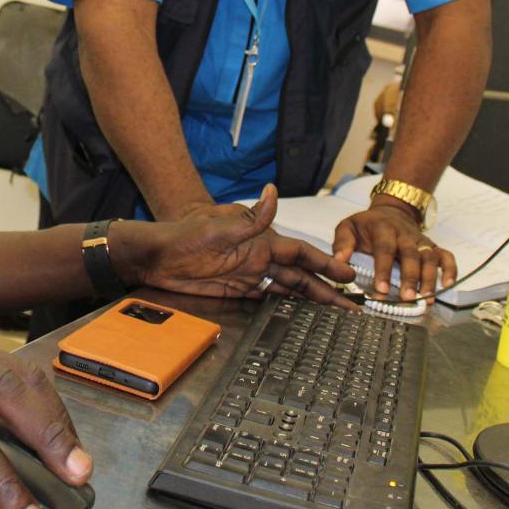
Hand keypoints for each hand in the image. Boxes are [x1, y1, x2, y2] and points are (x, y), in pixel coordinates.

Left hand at [119, 185, 358, 307]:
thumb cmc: (184, 238)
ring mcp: (250, 275)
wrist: (156, 257)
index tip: (347, 274)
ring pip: (289, 289)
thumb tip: (273, 191)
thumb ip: (250, 219)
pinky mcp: (237, 289)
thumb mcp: (217, 228)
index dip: (324, 263)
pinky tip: (303, 316)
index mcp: (259, 242)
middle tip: (352, 304)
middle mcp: (260, 258)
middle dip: (327, 288)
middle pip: (301, 275)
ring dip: (312, 300)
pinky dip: (288, 307)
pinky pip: (269, 299)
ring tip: (336, 313)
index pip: (300, 253)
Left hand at [333, 204, 456, 299]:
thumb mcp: (348, 227)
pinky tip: (447, 285)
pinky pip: (446, 256)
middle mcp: (405, 235)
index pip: (384, 249)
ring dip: (430, 278)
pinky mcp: (432, 247)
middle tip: (408, 298)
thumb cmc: (368, 225)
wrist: (391, 212)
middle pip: (410, 255)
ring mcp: (421, 241)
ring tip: (427, 299)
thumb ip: (342, 243)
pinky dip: (450, 269)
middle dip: (410, 278)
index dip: (383, 269)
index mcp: (383, 229)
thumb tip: (338, 261)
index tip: (381, 289)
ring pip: (430, 258)